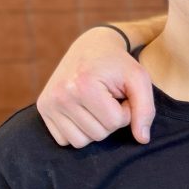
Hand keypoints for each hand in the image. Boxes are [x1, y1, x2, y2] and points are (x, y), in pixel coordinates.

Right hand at [37, 27, 154, 146]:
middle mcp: (61, 95)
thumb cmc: (118, 64)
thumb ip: (145, 109)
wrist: (91, 46)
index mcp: (83, 85)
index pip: (115, 123)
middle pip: (98, 135)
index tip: (122, 96)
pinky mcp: (43, 108)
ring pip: (81, 142)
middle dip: (110, 120)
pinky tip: (84, 111)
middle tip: (109, 99)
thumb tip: (142, 140)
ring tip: (97, 105)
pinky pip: (65, 140)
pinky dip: (78, 131)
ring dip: (95, 128)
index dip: (126, 112)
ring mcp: (48, 103)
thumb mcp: (139, 79)